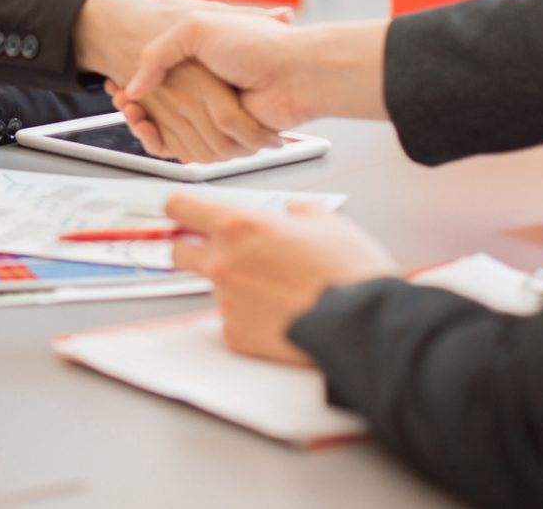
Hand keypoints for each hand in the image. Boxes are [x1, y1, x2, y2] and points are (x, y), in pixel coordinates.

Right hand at [113, 16, 388, 159]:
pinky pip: (181, 146)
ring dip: (141, 120)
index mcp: (197, 63)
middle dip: (132, 100)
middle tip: (114, 92)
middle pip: (154, 104)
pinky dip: (158, 139)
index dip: (131, 81)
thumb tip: (134, 85)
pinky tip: (143, 124)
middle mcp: (203, 89)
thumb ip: (160, 52)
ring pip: (163, 125)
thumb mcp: (197, 27)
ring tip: (127, 108)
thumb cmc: (256, 45)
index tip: (115, 81)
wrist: (295, 73)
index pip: (153, 79)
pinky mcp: (220, 135)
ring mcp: (210, 112)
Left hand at [165, 194, 396, 364]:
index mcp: (239, 225)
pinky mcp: (235, 335)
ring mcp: (225, 302)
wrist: (363, 325)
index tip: (183, 212)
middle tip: (228, 253)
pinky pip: (233, 320)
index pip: (179, 207)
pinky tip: (281, 316)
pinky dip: (251, 318)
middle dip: (194, 249)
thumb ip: (295, 211)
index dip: (180, 208)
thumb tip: (289, 214)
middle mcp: (222, 261)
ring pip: (214, 288)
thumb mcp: (327, 221)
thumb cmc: (348, 271)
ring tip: (279, 292)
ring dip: (235, 286)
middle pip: (179, 251)